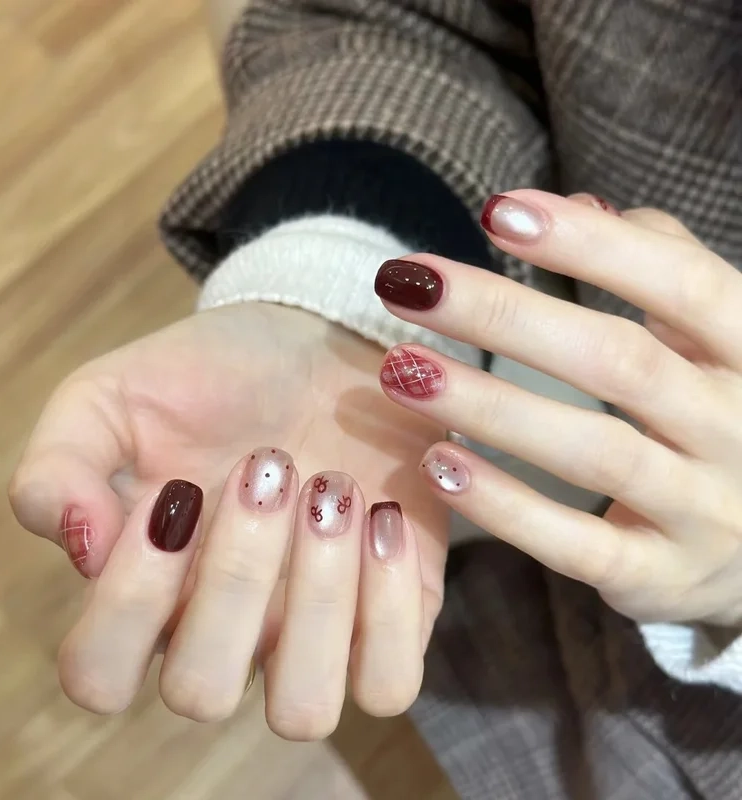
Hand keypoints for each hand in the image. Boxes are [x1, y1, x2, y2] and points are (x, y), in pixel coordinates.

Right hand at [9, 303, 445, 735]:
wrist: (319, 345)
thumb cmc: (211, 375)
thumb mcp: (112, 396)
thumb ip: (60, 467)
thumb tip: (82, 545)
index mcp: (150, 590)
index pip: (99, 674)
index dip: (129, 599)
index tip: (176, 490)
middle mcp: (227, 631)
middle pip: (201, 692)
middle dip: (236, 573)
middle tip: (268, 467)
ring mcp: (311, 634)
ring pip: (301, 711)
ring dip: (317, 597)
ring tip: (332, 491)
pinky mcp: (392, 617)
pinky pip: (389, 681)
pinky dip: (390, 603)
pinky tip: (382, 514)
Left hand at [374, 190, 741, 626]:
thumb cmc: (724, 415)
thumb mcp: (713, 338)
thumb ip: (660, 265)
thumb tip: (579, 202)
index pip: (681, 283)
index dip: (591, 244)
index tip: (496, 212)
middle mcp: (740, 429)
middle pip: (617, 361)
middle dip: (503, 317)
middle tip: (408, 285)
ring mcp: (705, 511)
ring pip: (591, 453)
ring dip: (485, 405)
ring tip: (401, 370)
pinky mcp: (660, 576)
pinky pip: (576, 544)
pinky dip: (505, 506)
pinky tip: (437, 463)